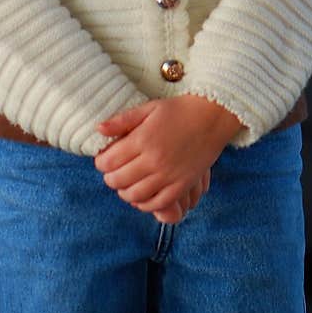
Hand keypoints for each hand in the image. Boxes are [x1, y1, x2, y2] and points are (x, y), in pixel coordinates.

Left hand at [94, 94, 242, 216]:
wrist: (212, 117)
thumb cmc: (179, 110)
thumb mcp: (148, 108)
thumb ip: (122, 120)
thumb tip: (98, 129)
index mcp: (142, 139)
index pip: (108, 162)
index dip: (101, 162)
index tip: (104, 159)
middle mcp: (154, 160)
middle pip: (118, 180)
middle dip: (110, 178)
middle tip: (112, 173)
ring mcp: (169, 175)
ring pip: (135, 195)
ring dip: (124, 192)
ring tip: (125, 185)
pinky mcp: (182, 185)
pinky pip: (158, 203)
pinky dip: (145, 204)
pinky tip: (142, 196)